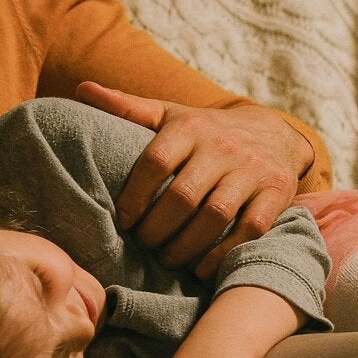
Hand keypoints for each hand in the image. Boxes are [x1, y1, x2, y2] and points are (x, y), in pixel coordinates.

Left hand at [76, 80, 311, 278]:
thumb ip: (128, 107)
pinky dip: (223, 253)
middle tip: (142, 245)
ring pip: (215, 215)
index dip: (135, 196)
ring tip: (166, 259)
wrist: (274, 133)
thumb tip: (81, 89)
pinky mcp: (276, 192)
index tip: (123, 220)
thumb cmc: (206, 130)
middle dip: (156, 229)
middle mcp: (222, 146)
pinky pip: (250, 229)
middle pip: (183, 196)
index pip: (156, 162)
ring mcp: (252, 170)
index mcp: (190, 127)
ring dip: (185, 246)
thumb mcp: (169, 114)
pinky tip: (200, 268)